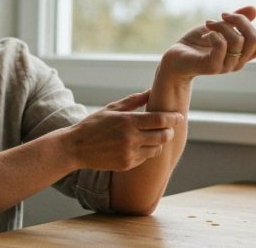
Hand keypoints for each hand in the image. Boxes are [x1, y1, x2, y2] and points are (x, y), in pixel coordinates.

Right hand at [62, 90, 184, 170]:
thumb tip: (152, 91)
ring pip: (156, 149)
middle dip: (169, 131)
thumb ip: (134, 101)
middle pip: (163, 136)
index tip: (179, 116)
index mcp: (127, 121)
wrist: (76, 147)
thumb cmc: (94, 124)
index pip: (159, 120)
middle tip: (168, 128)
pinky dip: (146, 152)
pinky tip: (139, 146)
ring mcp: (129, 153)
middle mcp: (130, 138)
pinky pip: (145, 158)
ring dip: (158, 143)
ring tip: (152, 137)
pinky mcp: (127, 164)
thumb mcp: (112, 108)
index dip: (173, 118)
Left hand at [159, 6, 255, 80]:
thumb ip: (236, 21)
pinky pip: (221, 46)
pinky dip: (214, 34)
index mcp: (243, 53)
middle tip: (223, 15)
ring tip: (209, 23)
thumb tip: (254, 9)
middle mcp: (238, 61)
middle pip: (255, 39)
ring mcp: (226, 66)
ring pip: (237, 40)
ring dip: (222, 25)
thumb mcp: (219, 27)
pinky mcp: (211, 67)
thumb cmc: (197, 44)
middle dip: (241, 20)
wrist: (175, 59)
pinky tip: (205, 34)